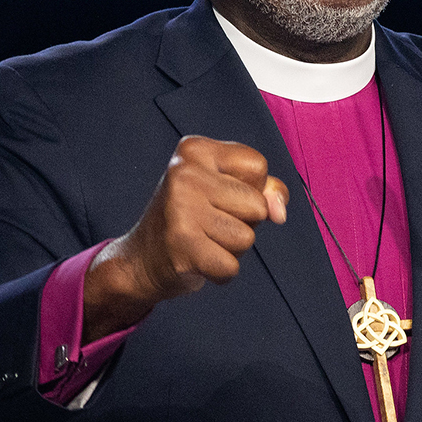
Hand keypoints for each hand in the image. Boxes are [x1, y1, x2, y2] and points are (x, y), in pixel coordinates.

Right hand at [82, 135, 288, 341]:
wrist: (142, 258)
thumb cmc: (194, 218)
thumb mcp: (228, 188)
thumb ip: (266, 189)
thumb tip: (279, 212)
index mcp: (196, 149)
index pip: (258, 166)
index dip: (251, 189)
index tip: (219, 195)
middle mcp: (184, 173)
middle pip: (257, 205)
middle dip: (243, 221)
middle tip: (209, 222)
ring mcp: (180, 208)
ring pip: (247, 238)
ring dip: (231, 248)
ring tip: (203, 240)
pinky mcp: (181, 245)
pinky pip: (231, 266)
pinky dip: (220, 272)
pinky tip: (198, 260)